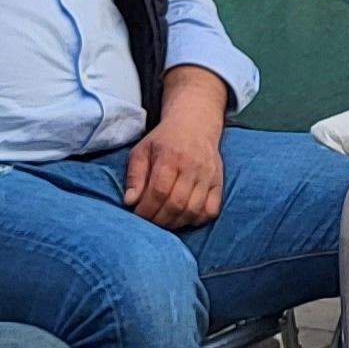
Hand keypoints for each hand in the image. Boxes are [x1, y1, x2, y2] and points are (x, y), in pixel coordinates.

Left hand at [124, 82, 228, 229]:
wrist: (195, 124)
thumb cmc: (164, 140)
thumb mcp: (142, 151)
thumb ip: (134, 176)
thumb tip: (130, 201)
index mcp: (170, 156)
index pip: (158, 191)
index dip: (146, 209)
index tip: (138, 214)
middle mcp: (192, 167)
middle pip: (176, 203)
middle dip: (159, 219)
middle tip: (149, 221)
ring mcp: (208, 176)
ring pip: (193, 210)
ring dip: (176, 222)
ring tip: (164, 221)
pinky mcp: (218, 183)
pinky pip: (211, 210)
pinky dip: (197, 219)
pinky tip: (184, 217)